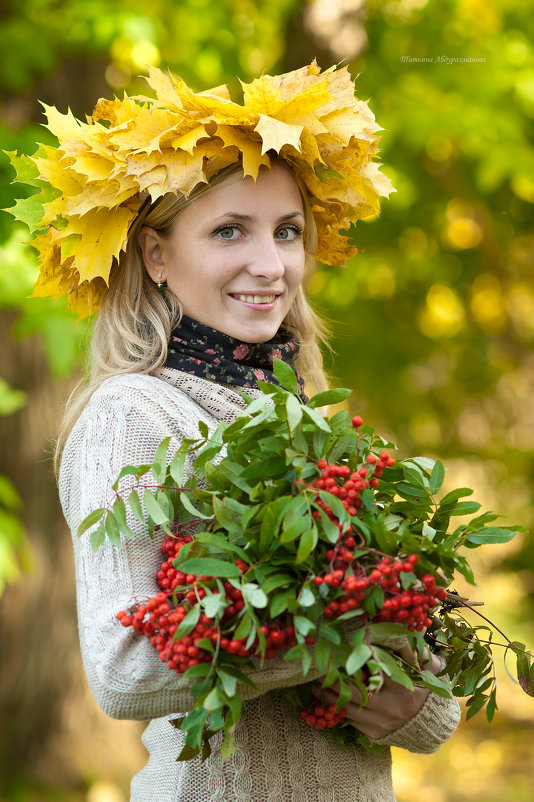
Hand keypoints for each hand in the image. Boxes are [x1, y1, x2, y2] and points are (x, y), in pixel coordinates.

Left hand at [313, 643, 442, 740]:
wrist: (430, 725)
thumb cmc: (424, 689)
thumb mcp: (425, 669)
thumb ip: (412, 651)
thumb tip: (399, 630)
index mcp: (403, 690)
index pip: (381, 671)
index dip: (365, 658)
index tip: (348, 645)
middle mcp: (391, 709)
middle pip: (355, 694)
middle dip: (335, 682)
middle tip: (319, 670)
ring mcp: (381, 724)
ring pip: (348, 710)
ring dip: (329, 697)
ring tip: (315, 686)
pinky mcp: (374, 734)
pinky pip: (351, 722)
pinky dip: (338, 710)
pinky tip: (326, 700)